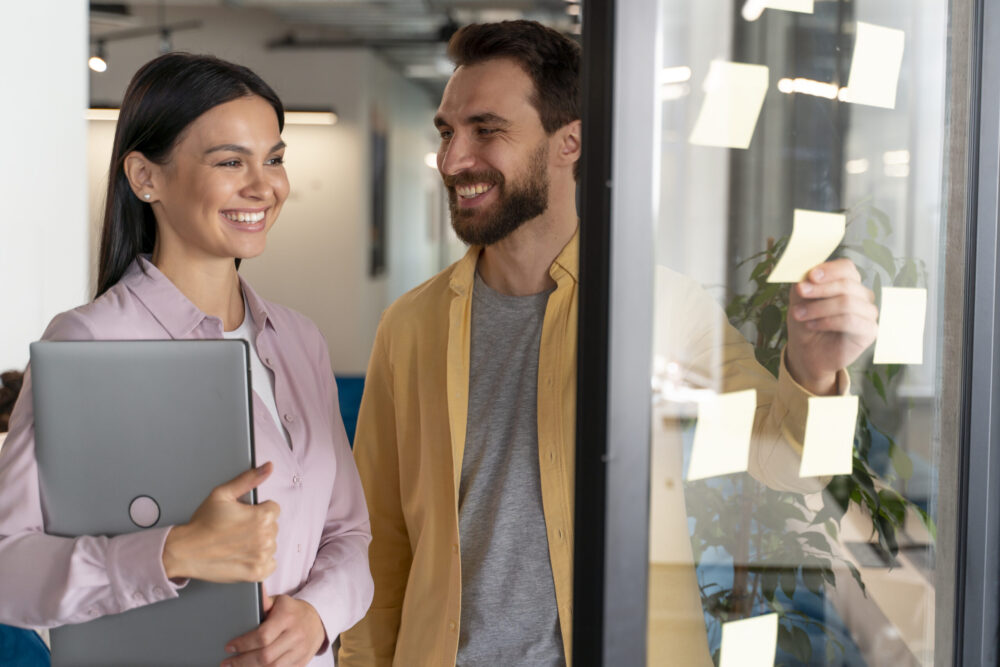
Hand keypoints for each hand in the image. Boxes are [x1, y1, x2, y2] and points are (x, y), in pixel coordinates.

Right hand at [162, 462, 279, 582]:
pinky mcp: (257, 573)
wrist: (185, 551)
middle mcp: (266, 537)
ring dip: (259, 544)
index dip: (257, 510)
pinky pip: (270, 564)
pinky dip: (260, 561)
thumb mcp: (223, 494)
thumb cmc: (202, 523)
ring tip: (237, 543)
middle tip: (236, 530)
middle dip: (258, 526)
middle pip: (272, 527)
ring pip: (271, 545)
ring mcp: (262, 557)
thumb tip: (268, 467)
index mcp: (262, 517)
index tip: (242, 516)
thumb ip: (249, 479)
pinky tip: (244, 556)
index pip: (273, 509)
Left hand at [222, 586, 326, 666]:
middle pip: (265, 655)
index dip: (243, 644)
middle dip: (242, 661)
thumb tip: (249, 583)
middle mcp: (295, 635)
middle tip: (227, 662)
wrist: (318, 621)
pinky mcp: (301, 662)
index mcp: (287, 618)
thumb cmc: (292, 611)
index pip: (263, 636)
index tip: (229, 647)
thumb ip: (263, 600)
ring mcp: (300, 651)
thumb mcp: (280, 602)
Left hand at [785, 258, 877, 394]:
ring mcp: (868, 312)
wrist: (807, 351)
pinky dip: (827, 322)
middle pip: (847, 284)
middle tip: (800, 292)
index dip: (829, 270)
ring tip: (799, 314)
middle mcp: (862, 295)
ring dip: (819, 308)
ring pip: (847, 302)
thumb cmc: (806, 321)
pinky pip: (851, 321)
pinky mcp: (870, 331)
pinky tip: (812, 325)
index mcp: (847, 282)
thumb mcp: (799, 299)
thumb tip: (808, 274)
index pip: (846, 268)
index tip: (810, 276)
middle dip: (820, 289)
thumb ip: (804, 284)